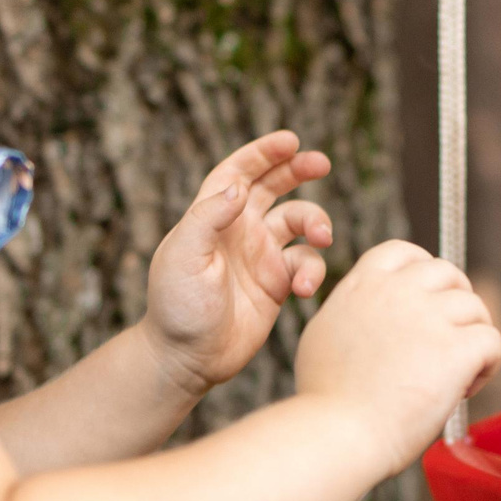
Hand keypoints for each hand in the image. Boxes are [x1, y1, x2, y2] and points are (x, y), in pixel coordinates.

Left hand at [142, 132, 334, 394]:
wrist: (186, 360)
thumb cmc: (176, 306)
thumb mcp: (184, 256)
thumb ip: (209, 217)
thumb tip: (240, 187)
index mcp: (211, 216)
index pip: (238, 172)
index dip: (263, 152)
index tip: (290, 141)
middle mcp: (239, 230)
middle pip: (274, 185)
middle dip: (298, 170)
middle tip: (322, 163)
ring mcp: (260, 256)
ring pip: (299, 222)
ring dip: (316, 222)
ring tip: (323, 238)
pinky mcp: (277, 285)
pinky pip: (306, 265)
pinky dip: (312, 271)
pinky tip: (303, 290)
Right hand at [296, 241, 500, 473]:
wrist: (337, 433)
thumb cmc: (326, 401)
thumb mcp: (324, 334)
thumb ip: (352, 311)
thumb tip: (371, 314)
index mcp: (364, 285)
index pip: (405, 252)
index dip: (424, 271)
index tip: (429, 300)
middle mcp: (398, 291)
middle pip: (448, 273)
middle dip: (456, 303)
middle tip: (450, 340)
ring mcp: (429, 316)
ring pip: (475, 307)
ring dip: (472, 338)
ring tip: (456, 374)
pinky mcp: (456, 348)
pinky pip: (492, 340)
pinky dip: (487, 365)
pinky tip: (465, 389)